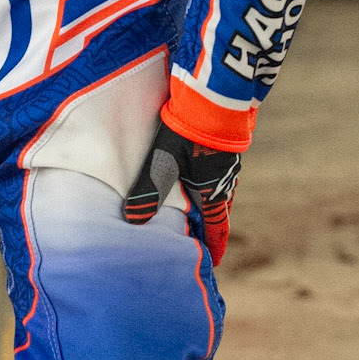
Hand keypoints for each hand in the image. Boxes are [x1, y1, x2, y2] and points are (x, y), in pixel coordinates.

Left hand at [123, 121, 241, 264]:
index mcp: (214, 191)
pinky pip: (214, 171)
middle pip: (218, 210)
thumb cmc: (188, 134)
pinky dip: (204, 181)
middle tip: (197, 238)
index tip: (212, 262)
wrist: (212, 97)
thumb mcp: (163, 164)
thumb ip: (147, 192)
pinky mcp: (221, 144)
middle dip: (208, 225)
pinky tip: (194, 175)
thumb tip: (132, 221)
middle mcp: (225, 179)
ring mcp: (226, 161)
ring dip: (206, 202)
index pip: (217, 227)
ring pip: (217, 189)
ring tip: (192, 210)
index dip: (213, 245)